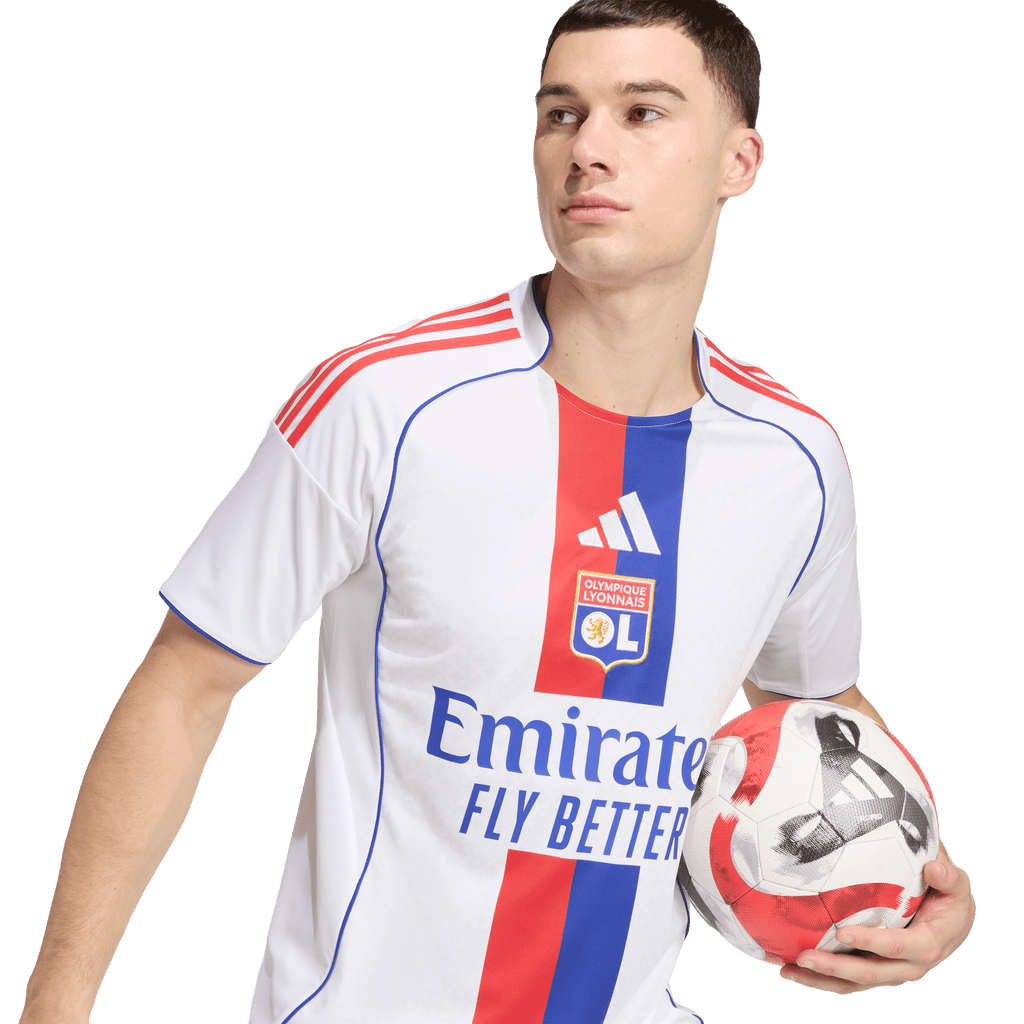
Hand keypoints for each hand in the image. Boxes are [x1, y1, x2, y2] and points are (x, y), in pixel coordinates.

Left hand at [774, 859, 975, 994]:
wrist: (951, 920)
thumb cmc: (950, 898)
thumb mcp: (956, 885)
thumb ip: (949, 877)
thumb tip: (933, 868)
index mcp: (927, 945)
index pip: (897, 947)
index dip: (870, 943)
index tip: (842, 933)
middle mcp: (908, 966)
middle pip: (869, 973)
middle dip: (835, 968)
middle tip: (803, 956)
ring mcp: (889, 971)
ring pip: (853, 984)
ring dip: (819, 980)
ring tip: (785, 968)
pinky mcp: (874, 969)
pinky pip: (846, 979)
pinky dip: (818, 977)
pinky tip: (789, 966)